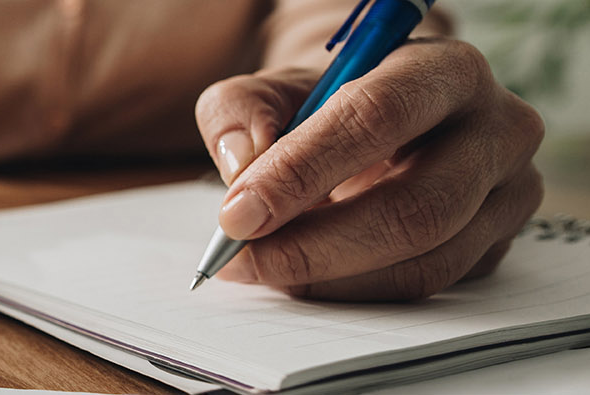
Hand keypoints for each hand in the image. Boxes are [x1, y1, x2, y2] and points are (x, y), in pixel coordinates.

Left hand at [194, 38, 543, 300]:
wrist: (378, 123)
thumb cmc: (325, 104)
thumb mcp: (269, 89)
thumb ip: (239, 114)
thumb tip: (243, 167)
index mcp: (445, 69)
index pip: (378, 117)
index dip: (303, 170)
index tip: (238, 213)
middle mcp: (497, 129)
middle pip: (416, 206)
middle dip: (315, 244)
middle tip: (243, 258)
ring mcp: (510, 192)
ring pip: (425, 260)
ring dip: (331, 277)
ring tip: (263, 268)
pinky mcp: (498, 244)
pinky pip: (427, 286)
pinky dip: (355, 291)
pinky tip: (305, 277)